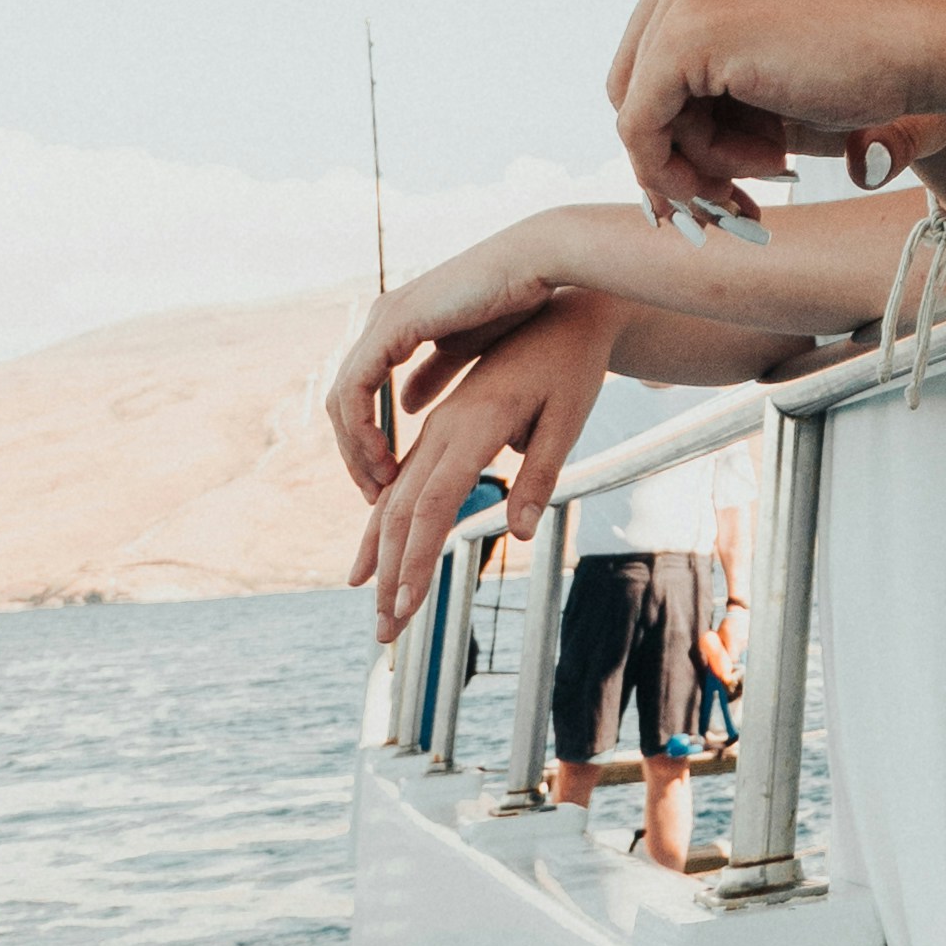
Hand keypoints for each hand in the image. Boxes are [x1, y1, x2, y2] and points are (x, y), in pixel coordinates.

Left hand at [321, 212, 593, 504]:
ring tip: (381, 484)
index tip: (387, 479)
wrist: (542, 263)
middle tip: (376, 493)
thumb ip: (434, 372)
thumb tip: (407, 404)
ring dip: (355, 448)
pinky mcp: (395, 322)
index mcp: (398, 323)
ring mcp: (385, 318)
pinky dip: (363, 428)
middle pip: (343, 400)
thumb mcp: (467, 349)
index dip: (367, 440)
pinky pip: (357, 387)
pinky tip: (385, 456)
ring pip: (342, 399)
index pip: (360, 392)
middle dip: (355, 453)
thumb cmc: (521, 303)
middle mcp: (383, 319)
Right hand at [354, 297, 619, 639]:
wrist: (561, 310)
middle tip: (385, 635)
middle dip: (391, 576)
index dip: (416, 560)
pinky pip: (404, 483)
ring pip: (394, 499)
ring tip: (374, 607)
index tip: (406, 607)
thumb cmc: (571, 366)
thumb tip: (520, 535)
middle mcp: (445, 427)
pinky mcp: (441, 429)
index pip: (434, 505)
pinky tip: (375, 555)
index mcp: (475, 424)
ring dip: (381, 556)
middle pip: (402, 511)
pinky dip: (385, 523)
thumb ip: (542, 474)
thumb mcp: (569, 417)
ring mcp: (438, 428)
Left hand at [608, 0, 945, 221]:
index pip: (648, 55)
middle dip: (680, 150)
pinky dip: (679, 171)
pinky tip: (759, 170)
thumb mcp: (770, 67)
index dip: (677, 126)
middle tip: (736, 194)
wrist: (933, 45)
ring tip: (773, 164)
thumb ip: (709, 101)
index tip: (721, 176)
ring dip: (700, 161)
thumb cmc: (871, 60)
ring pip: (638, 110)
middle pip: (634, 82)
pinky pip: (640, 127)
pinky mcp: (686, 31)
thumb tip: (650, 182)